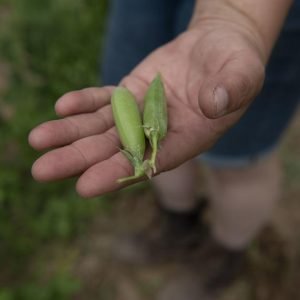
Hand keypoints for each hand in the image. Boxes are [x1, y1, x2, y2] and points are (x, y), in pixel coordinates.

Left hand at [29, 18, 264, 196]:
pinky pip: (105, 101)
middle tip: (42, 171)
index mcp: (188, 138)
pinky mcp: (131, 93)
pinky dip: (84, 104)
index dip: (120, 173)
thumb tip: (213, 102)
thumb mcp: (243, 73)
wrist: (218, 47)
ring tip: (37, 140)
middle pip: (116, 150)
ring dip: (70, 134)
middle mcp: (160, 132)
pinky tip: (61, 107)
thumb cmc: (236, 65)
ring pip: (102, 127)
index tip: (86, 185)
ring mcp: (142, 113)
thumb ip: (233, 88)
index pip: (151, 161)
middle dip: (80, 159)